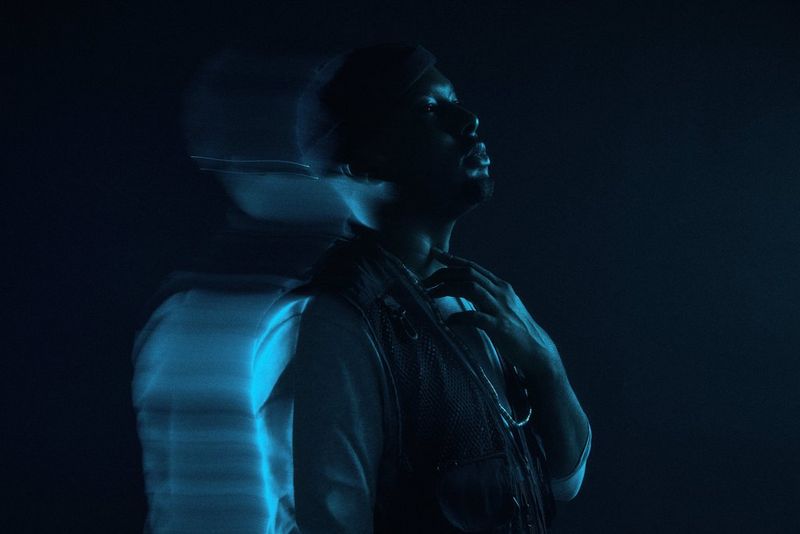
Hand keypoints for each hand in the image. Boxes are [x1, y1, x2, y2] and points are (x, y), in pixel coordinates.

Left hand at [421, 247, 564, 384]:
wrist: (537, 350)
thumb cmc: (516, 330)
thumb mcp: (502, 307)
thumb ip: (486, 296)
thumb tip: (465, 290)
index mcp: (500, 287)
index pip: (472, 267)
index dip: (452, 259)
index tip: (434, 253)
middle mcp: (501, 293)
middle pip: (468, 274)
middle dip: (443, 274)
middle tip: (424, 281)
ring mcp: (501, 308)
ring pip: (471, 289)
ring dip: (447, 289)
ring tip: (430, 295)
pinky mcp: (500, 326)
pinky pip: (477, 318)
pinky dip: (460, 317)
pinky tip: (448, 321)